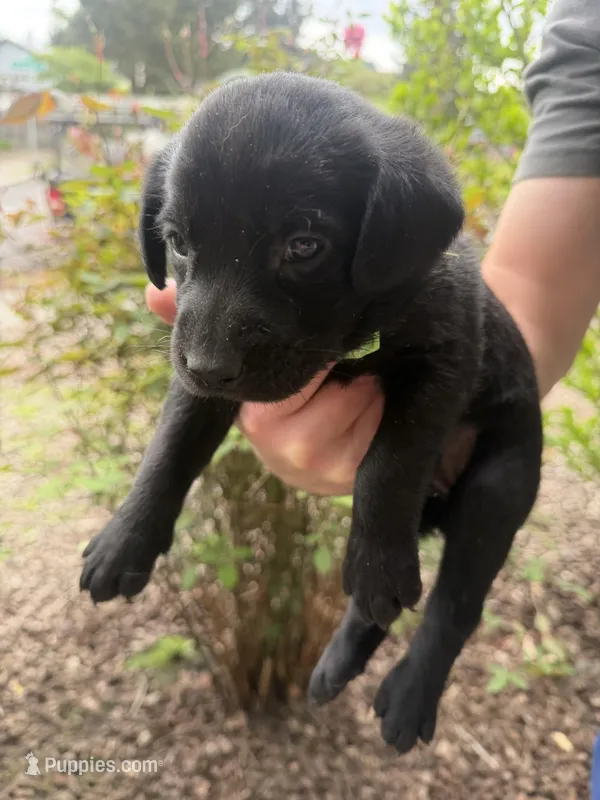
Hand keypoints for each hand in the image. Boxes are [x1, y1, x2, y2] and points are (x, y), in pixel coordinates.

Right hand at [146, 279, 382, 494]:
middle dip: (334, 364)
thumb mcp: (256, 368)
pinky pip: (371, 414)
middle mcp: (273, 442)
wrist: (337, 460)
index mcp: (251, 414)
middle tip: (339, 364)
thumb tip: (154, 292)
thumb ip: (209, 328)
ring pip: (351, 393)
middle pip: (318, 375)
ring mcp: (307, 462)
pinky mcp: (342, 471)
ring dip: (362, 384)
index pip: (277, 367)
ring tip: (353, 388)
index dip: (301, 348)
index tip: (314, 338)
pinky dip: (376, 404)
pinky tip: (368, 407)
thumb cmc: (297, 405)